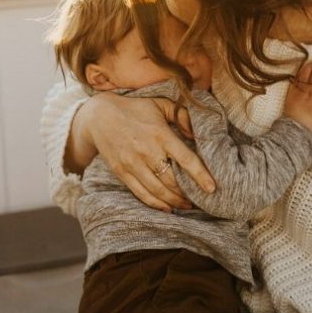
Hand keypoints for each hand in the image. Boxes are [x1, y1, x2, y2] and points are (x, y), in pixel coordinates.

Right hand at [68, 93, 215, 211]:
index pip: (185, 159)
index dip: (200, 175)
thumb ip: (182, 116)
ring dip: (175, 201)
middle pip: (172, 181)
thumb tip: (196, 133)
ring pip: (158, 191)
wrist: (99, 116)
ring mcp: (133, 164)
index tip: (212, 188)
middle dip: (188, 194)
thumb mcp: (160, 104)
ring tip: (187, 205)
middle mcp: (147, 151)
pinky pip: (141, 194)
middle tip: (202, 200)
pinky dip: (156, 204)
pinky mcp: (122, 173)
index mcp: (160, 134)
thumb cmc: (135, 109)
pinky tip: (168, 208)